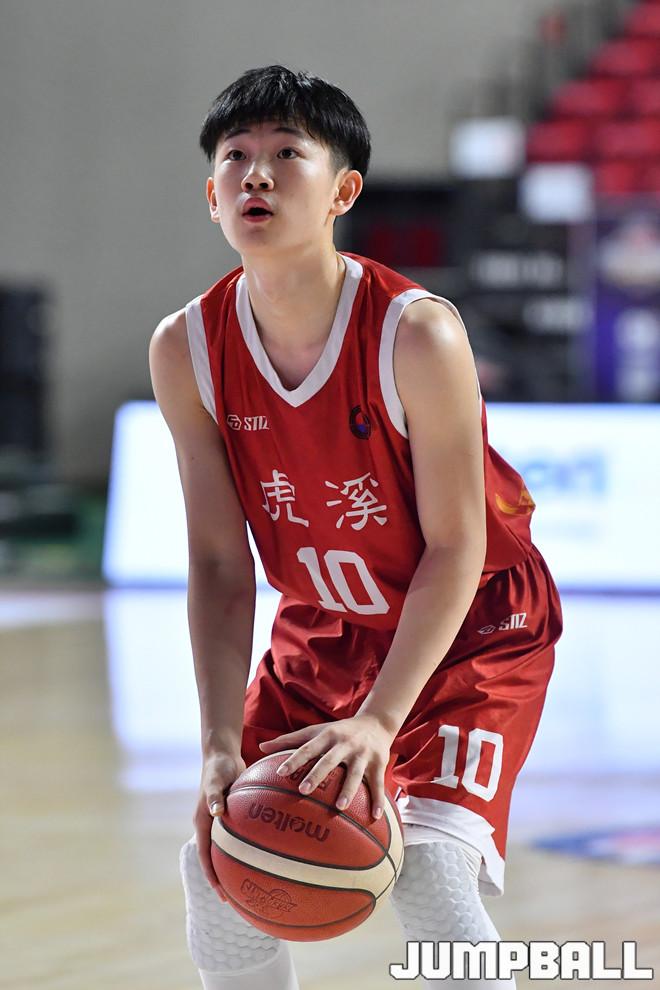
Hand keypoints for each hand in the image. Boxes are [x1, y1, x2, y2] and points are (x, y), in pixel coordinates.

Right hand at [194, 750, 245, 900]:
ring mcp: (223, 821)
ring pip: (231, 849)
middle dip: (227, 878)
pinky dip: (253, 844)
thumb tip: (217, 812)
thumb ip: (215, 796)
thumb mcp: (215, 780)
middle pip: (218, 858)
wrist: (222, 754)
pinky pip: (243, 834)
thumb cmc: (218, 766)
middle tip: (240, 898)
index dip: (213, 877)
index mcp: (203, 822)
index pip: (206, 857)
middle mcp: (212, 825)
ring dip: (240, 864)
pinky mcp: (234, 814)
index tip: (223, 895)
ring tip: (257, 881)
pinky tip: (272, 851)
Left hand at [258, 714, 394, 818]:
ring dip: (348, 790)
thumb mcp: (315, 731)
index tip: (281, 772)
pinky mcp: (379, 763)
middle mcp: (344, 744)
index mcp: (327, 736)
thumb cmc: (338, 731)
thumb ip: (289, 740)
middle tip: (304, 790)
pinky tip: (375, 817)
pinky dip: (378, 800)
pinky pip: (378, 784)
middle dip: (317, 775)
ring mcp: (362, 754)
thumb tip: (260, 747)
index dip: (294, 760)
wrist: (376, 722)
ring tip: (339, 807)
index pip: (307, 748)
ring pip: (355, 773)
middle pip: (329, 760)